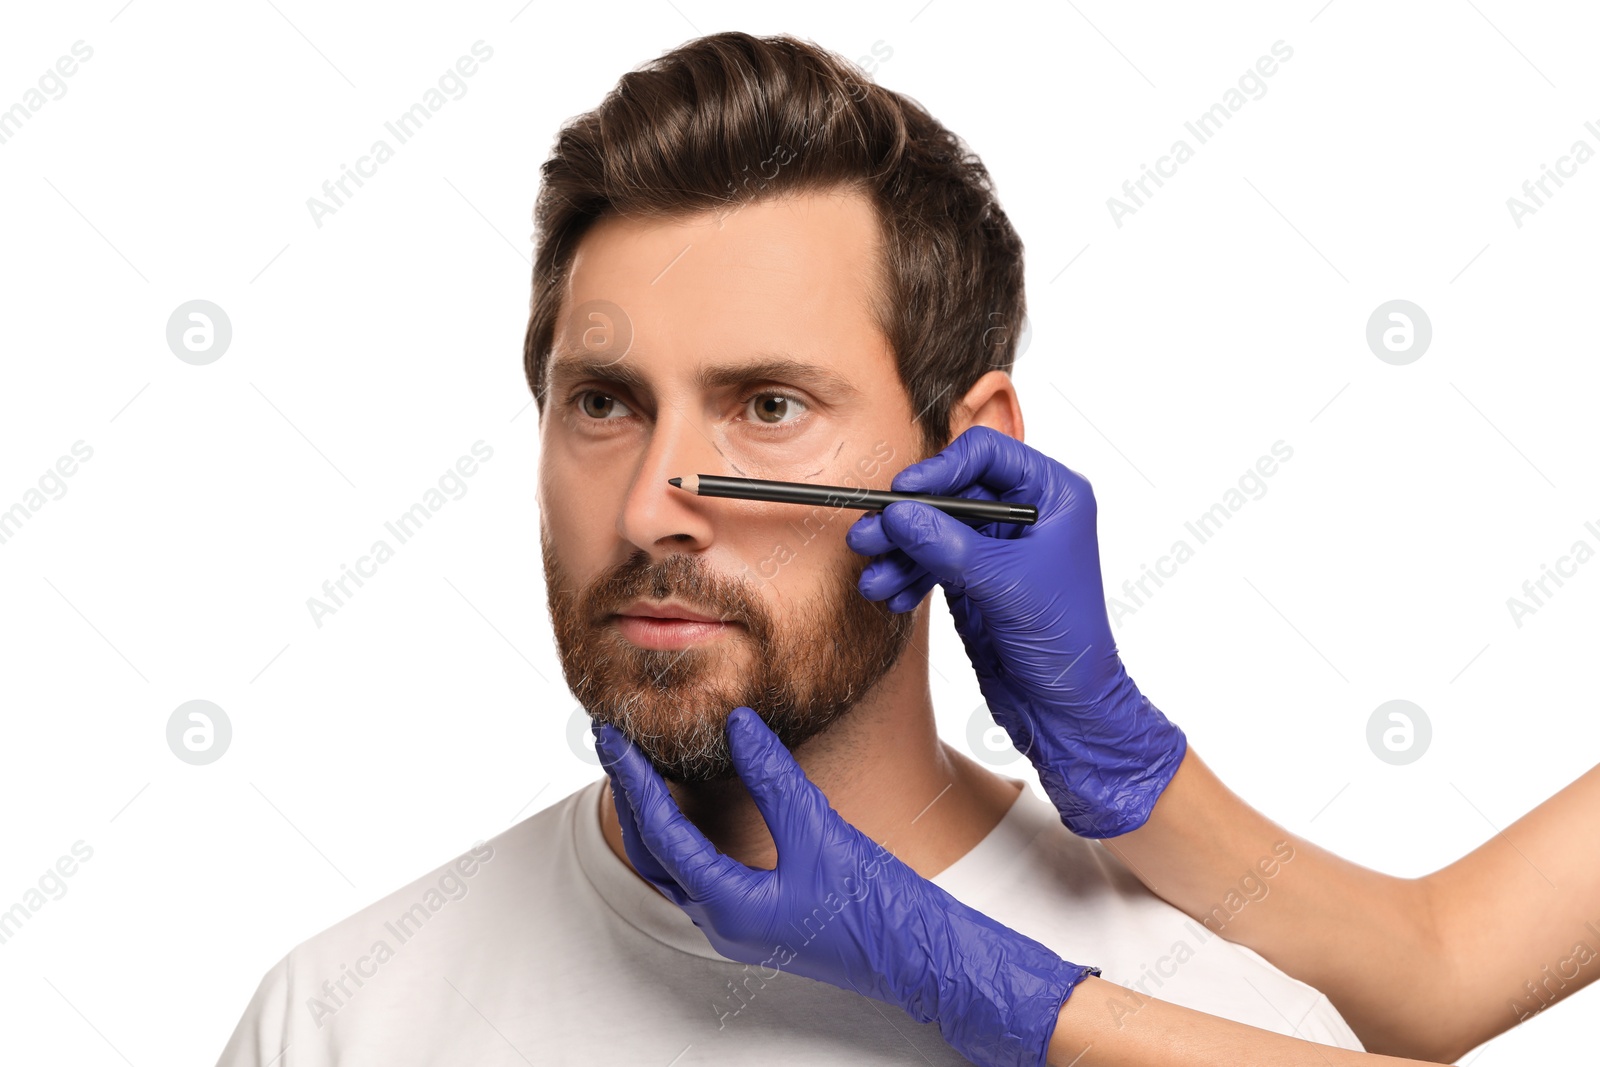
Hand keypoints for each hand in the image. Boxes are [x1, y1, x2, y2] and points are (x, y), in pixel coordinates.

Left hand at [593, 707, 1097, 1066]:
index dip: (635, 779)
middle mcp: (721, 922)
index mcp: (728, 905)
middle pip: (651, 854)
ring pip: (669, 869)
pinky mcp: (754, 920)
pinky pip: (696, 876)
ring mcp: (735, 925)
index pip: (662, 833)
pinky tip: (688, 807)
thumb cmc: (875, 904)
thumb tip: (738, 723)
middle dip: (629, 797)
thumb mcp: (820, 829)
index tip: (614, 737)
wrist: (919, 955)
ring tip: (639, 769)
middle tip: (612, 745)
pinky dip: (679, 838)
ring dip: (649, 819)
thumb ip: (773, 776)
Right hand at [846, 425, 1186, 837]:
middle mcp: (1026, 513)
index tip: (902, 493)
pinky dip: (909, 577)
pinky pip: (932, 562)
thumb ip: (948, 544)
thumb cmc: (1065, 643)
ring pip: (935, 530)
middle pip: (952, 492)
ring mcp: (999, 546)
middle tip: (868, 536)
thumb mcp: (1003, 585)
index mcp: (1053, 495)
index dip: (940, 469)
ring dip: (900, 554)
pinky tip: (890, 596)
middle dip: (907, 519)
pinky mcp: (977, 578)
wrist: (1067, 710)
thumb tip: (898, 513)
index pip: (986, 454)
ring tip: (872, 580)